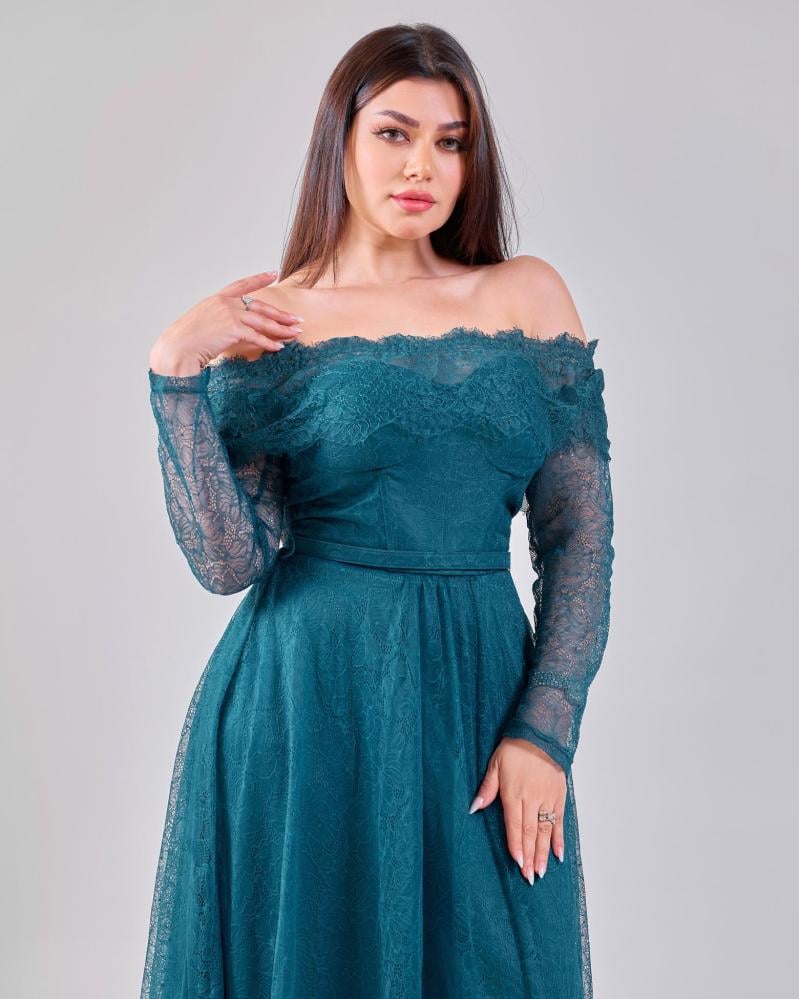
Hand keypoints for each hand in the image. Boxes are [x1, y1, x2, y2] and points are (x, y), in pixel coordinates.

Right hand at [148, 270, 303, 375]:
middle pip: (260, 306)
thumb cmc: (186, 342)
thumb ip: (219, 321)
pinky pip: (257, 336)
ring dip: (281, 328)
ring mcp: (229, 314)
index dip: (259, 279)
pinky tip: (279, 347)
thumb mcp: (202, 323)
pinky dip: (270, 343)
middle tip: (296, 319)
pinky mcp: (233, 329)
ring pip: (262, 320)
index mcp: (217, 299)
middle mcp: (225, 303)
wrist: (177, 349)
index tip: (273, 274)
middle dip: (280, 314)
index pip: (242, 285)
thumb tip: (233, 329)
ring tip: (295, 333)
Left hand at [469, 737, 565, 884]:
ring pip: (546, 830)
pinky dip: (559, 838)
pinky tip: (558, 854)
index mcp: (513, 792)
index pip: (515, 824)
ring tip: (541, 872)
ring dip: (543, 852)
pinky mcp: (559, 796)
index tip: (518, 862)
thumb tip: (474, 807)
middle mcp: (532, 798)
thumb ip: (487, 788)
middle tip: (529, 876)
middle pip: (531, 831)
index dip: (516, 844)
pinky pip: (560, 821)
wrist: (541, 735)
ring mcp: (547, 798)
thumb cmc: (514, 749)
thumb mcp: (495, 764)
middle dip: (529, 855)